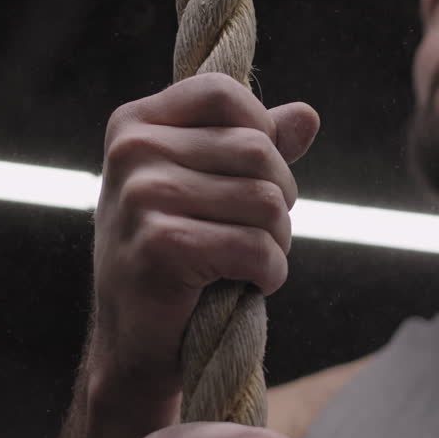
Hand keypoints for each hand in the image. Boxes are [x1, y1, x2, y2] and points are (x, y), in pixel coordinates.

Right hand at [90, 72, 319, 394]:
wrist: (134, 342)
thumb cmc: (175, 258)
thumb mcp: (207, 188)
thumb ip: (255, 146)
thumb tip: (307, 115)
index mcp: (134, 124)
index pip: (225, 95)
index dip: (262, 135)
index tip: (253, 179)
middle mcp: (131, 151)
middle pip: (257, 150)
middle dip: (279, 199)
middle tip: (258, 235)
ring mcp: (142, 196)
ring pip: (267, 200)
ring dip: (277, 241)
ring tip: (250, 262)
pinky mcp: (161, 245)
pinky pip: (256, 247)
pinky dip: (269, 273)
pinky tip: (249, 285)